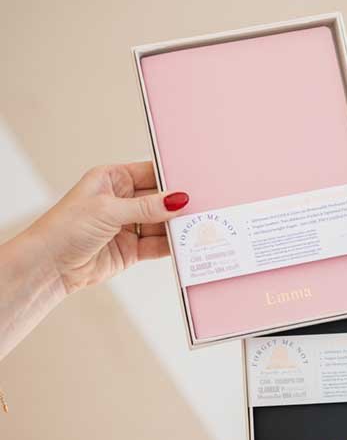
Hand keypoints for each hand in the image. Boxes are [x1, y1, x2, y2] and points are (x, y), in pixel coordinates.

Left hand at [30, 162, 188, 294]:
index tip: (194, 183)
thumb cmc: (66, 227)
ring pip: (160, 224)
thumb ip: (146, 206)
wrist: (49, 265)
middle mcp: (121, 200)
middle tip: (203, 207)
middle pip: (159, 200)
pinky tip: (184, 244)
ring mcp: (127, 226)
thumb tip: (177, 200)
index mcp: (112, 179)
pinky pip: (156, 245)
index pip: (150, 174)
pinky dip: (170, 246)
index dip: (171, 178)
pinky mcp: (130, 250)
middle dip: (178, 205)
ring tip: (198, 227)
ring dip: (176, 227)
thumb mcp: (108, 210)